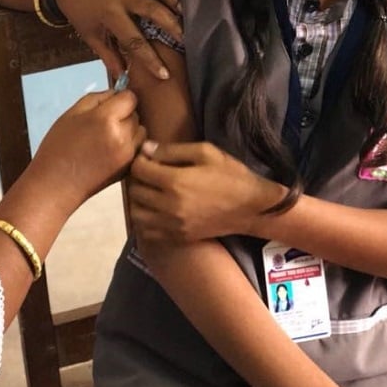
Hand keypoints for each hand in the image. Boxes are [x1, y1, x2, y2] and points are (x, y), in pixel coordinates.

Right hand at [30, 89, 145, 212]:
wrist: (55, 185)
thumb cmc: (58, 148)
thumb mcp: (71, 114)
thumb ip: (97, 98)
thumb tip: (116, 93)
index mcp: (106, 119)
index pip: (130, 97)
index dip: (120, 98)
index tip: (109, 104)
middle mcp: (122, 137)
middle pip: (136, 113)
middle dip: (123, 114)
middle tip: (103, 123)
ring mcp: (128, 155)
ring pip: (140, 130)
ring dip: (129, 130)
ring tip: (108, 137)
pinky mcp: (129, 168)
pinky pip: (138, 147)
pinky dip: (130, 145)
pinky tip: (111, 150)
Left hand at [55, 0, 181, 79]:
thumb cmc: (84, 15)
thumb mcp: (92, 38)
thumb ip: (108, 57)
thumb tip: (125, 78)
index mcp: (109, 15)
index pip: (133, 40)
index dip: (149, 59)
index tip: (164, 74)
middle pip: (149, 8)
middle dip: (169, 24)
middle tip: (184, 38)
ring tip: (182, 9)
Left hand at [128, 141, 285, 243]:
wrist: (251, 208)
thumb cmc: (230, 175)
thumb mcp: (205, 152)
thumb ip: (173, 150)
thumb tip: (147, 149)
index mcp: (175, 181)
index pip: (139, 170)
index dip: (139, 160)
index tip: (147, 157)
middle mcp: (169, 205)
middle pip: (135, 191)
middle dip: (137, 179)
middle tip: (148, 172)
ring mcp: (172, 225)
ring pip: (137, 214)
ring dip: (138, 200)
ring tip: (149, 191)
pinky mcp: (178, 237)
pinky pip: (147, 231)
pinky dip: (144, 220)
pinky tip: (154, 209)